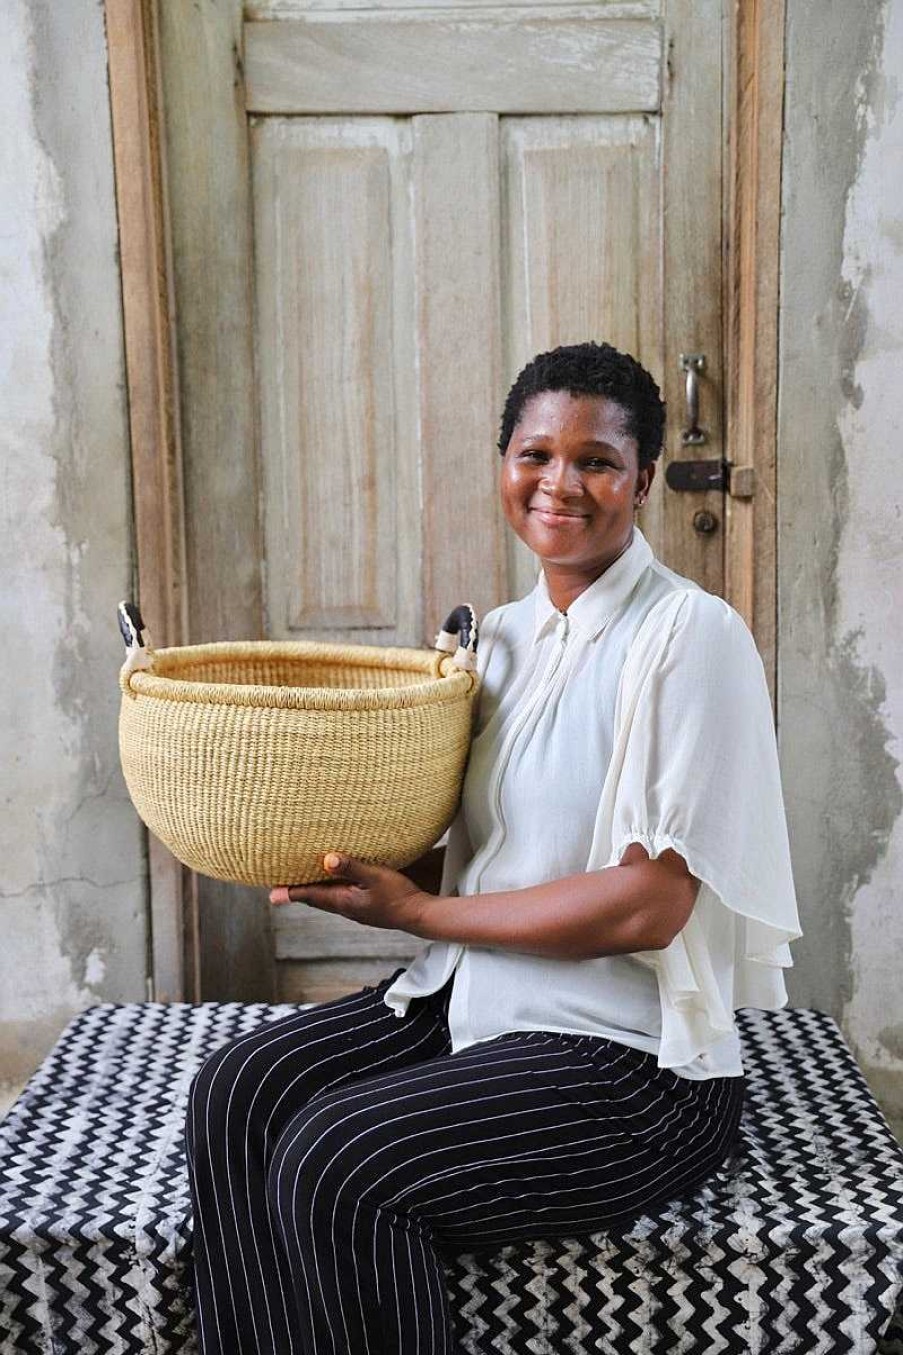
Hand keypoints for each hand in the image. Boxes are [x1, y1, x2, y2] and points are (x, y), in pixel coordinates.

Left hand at [269, 853, 430, 934]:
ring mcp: (355, 910)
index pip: (311, 896)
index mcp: (344, 901)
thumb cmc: (399, 896)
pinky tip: (334, 883)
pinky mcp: (365, 907)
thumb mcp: (376, 877)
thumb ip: (352, 867)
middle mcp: (346, 908)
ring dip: (313, 891)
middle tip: (279, 888)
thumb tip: (327, 859)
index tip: (272, 894)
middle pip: (315, 899)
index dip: (291, 893)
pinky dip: (329, 890)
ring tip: (300, 883)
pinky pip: (339, 898)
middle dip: (297, 892)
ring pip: (327, 899)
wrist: (420, 916)